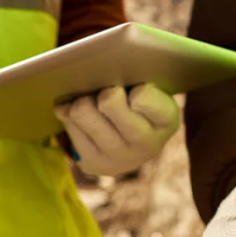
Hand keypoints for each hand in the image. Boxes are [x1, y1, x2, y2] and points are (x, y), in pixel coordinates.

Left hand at [55, 84, 179, 176]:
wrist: (133, 148)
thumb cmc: (142, 107)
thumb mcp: (153, 91)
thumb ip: (141, 78)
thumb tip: (102, 73)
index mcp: (166, 121)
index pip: (144, 96)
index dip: (135, 88)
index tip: (135, 90)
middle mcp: (146, 144)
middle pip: (108, 102)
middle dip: (104, 90)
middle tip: (109, 91)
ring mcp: (117, 157)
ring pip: (82, 111)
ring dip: (83, 100)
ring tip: (91, 100)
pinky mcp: (92, 163)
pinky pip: (68, 123)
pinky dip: (69, 111)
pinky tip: (78, 112)